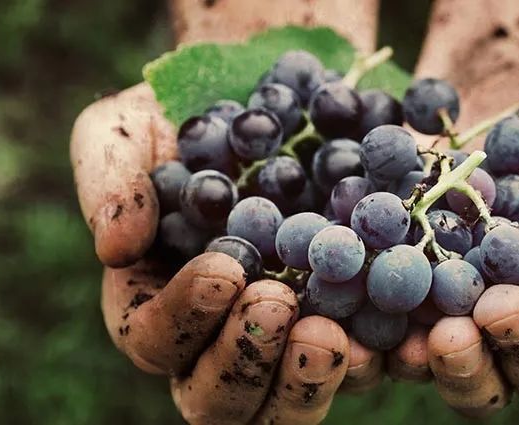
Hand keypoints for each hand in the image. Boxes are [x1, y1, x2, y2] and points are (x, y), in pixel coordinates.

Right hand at [70, 1, 388, 422]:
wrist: (277, 95)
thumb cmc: (189, 115)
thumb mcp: (130, 127)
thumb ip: (109, 179)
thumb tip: (115, 248)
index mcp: (162, 304)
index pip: (156, 339)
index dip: (185, 317)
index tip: (225, 270)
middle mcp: (224, 336)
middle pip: (220, 399)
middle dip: (246, 360)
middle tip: (279, 305)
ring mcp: (291, 336)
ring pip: (289, 402)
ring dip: (309, 380)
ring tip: (335, 336)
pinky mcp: (355, 322)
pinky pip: (369, 363)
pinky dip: (387, 360)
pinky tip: (408, 338)